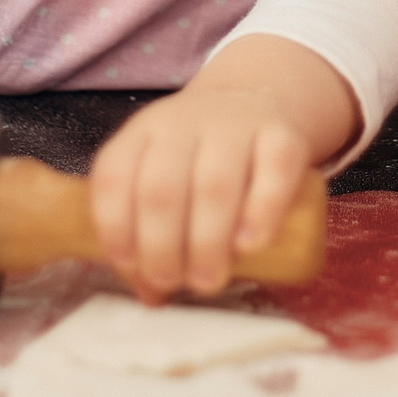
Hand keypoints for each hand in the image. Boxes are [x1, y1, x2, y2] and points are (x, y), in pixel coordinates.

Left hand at [88, 35, 354, 298]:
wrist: (255, 100)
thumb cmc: (200, 157)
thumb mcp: (162, 178)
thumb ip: (148, 233)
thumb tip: (153, 297)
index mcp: (143, 132)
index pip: (114, 177)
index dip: (115, 229)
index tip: (132, 267)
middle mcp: (184, 122)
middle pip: (161, 188)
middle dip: (161, 248)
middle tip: (173, 282)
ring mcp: (236, 124)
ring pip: (214, 183)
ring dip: (207, 242)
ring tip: (208, 280)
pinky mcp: (283, 134)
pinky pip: (274, 171)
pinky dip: (260, 213)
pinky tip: (249, 244)